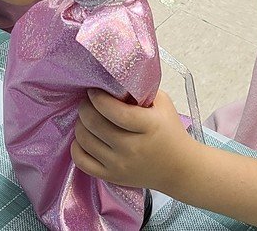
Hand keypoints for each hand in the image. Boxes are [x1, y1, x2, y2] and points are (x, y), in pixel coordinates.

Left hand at [72, 89, 198, 191]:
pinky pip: (81, 161)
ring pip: (84, 140)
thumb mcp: (163, 104)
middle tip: (88, 101)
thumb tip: (113, 80)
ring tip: (87, 117)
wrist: (179, 168)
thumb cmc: (169, 131)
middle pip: (94, 124)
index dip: (98, 98)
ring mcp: (120, 165)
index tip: (93, 90)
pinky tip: (85, 138)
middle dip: (85, 107)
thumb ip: (141, 91)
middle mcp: (132, 147)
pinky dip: (77, 146)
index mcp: (148, 126)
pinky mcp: (111, 177)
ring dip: (81, 124)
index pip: (114, 111)